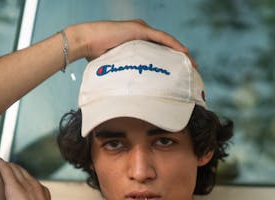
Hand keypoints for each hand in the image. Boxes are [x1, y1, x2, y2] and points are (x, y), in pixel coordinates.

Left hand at [0, 154, 57, 199]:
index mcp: (42, 192)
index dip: (19, 176)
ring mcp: (26, 185)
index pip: (29, 178)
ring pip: (13, 167)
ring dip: (4, 163)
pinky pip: (5, 169)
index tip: (11, 176)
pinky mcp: (14, 188)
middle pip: (21, 170)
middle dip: (11, 167)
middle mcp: (35, 184)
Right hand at [68, 20, 196, 67]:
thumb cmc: (94, 56)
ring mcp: (140, 30)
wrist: (84, 42)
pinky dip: (173, 45)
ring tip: (191, 64)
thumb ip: (125, 73)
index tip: (180, 72)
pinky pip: (162, 38)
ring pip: (166, 41)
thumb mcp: (116, 66)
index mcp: (136, 42)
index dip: (170, 59)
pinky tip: (184, 53)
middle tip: (190, 70)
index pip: (158, 50)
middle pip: (165, 46)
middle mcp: (140, 34)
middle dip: (179, 58)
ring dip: (180, 52)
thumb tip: (131, 94)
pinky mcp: (139, 29)